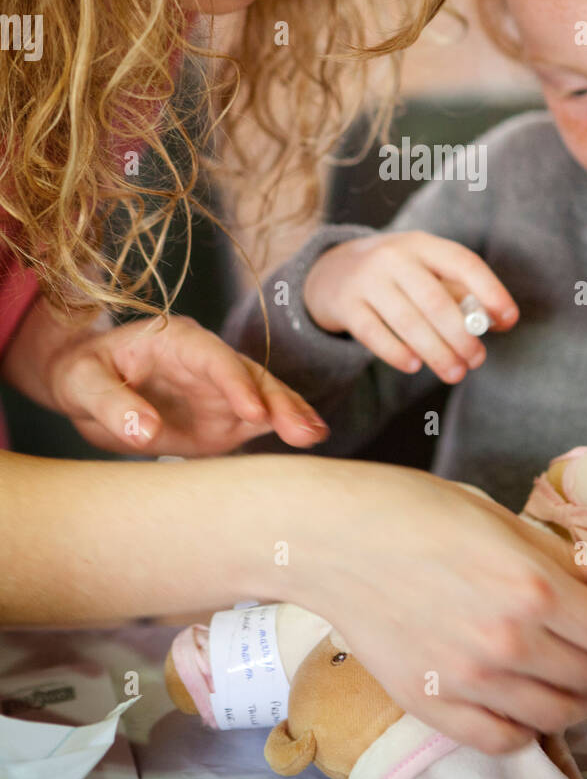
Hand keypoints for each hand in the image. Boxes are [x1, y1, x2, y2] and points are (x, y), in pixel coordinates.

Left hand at [45, 313, 328, 455]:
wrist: (86, 384)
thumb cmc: (81, 371)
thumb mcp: (81, 381)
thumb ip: (111, 403)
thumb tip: (142, 431)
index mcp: (175, 340)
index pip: (213, 357)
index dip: (235, 383)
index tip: (252, 412)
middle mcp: (207, 361)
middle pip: (250, 375)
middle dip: (278, 401)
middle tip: (302, 430)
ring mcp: (219, 390)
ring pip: (264, 397)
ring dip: (290, 415)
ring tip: (314, 436)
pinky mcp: (223, 418)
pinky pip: (258, 421)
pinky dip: (282, 428)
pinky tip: (308, 438)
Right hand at [296, 461, 586, 752]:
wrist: (334, 536)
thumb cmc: (413, 511)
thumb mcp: (501, 521)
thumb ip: (567, 558)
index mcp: (533, 587)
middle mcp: (508, 640)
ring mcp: (469, 678)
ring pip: (553, 713)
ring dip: (584, 704)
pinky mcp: (432, 701)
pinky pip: (499, 737)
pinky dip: (529, 731)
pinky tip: (536, 714)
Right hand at [303, 231, 519, 383]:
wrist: (332, 272)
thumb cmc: (396, 277)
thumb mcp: (424, 271)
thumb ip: (459, 292)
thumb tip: (498, 320)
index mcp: (423, 245)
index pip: (463, 263)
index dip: (490, 292)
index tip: (509, 320)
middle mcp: (394, 257)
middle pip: (434, 299)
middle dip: (461, 334)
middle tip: (477, 359)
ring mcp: (366, 280)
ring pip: (407, 320)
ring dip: (436, 351)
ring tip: (455, 373)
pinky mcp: (345, 305)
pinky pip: (374, 333)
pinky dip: (396, 352)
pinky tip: (415, 366)